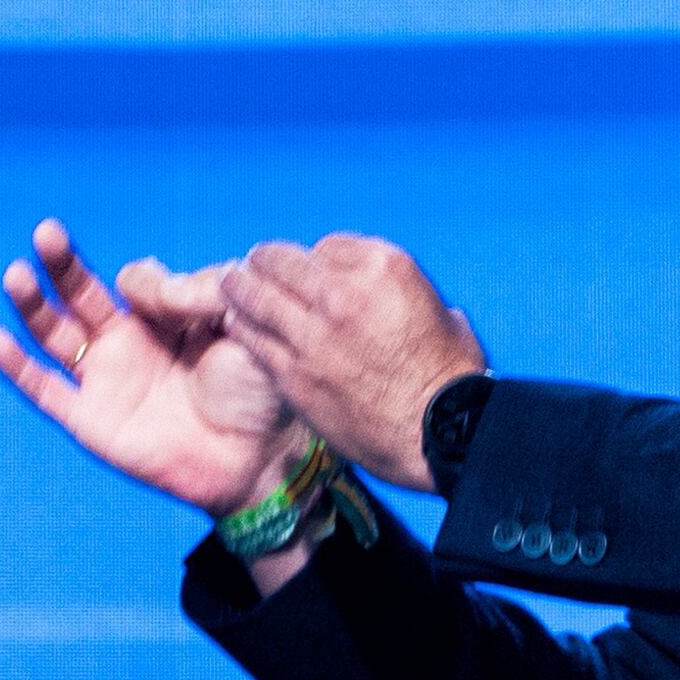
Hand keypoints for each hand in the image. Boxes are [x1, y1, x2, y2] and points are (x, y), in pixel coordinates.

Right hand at [0, 221, 303, 515]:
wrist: (262, 460)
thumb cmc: (261, 392)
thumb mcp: (243, 325)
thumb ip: (201, 293)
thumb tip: (143, 282)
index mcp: (165, 317)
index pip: (136, 280)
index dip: (150, 283)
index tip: (179, 299)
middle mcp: (129, 342)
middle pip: (80, 293)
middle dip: (62, 263)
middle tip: (46, 234)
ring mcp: (106, 380)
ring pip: (55, 334)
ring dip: (32, 304)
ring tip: (16, 274)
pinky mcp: (92, 422)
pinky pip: (46, 392)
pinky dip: (18, 369)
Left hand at [223, 236, 487, 490]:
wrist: (442, 432)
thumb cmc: (451, 377)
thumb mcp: (439, 310)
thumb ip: (401, 293)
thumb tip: (388, 297)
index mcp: (383, 268)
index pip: (325, 247)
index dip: (312, 260)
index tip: (305, 271)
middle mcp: (343, 293)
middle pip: (281, 262)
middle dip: (263, 262)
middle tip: (249, 266)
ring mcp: (314, 334)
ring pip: (257, 297)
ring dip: (240, 288)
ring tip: (229, 285)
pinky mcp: (295, 374)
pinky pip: (254, 340)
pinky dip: (242, 328)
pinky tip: (235, 325)